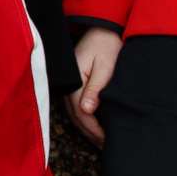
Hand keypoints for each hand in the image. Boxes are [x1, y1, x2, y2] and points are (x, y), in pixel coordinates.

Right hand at [63, 27, 120, 145]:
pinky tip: (96, 126)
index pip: (82, 114)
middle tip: (107, 146)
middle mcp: (69, 87)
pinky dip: (86, 119)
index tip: (107, 141)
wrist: (101, 29)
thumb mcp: (104, 66)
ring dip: (88, 129)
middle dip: (91, 134)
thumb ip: (95, 88)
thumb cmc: (105, 45)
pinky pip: (77, 107)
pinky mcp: (74, 85)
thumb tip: (87, 110)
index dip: (95, 130)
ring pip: (75, 115)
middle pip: (77, 117)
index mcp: (74, 83)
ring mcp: (70, 86)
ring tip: (102, 141)